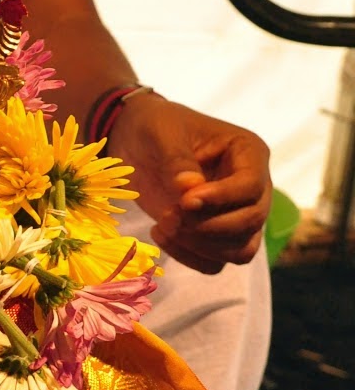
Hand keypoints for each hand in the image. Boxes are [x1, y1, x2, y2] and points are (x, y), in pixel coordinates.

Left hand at [109, 93, 270, 272]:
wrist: (136, 140)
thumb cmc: (155, 127)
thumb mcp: (162, 132)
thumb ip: (176, 160)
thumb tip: (190, 188)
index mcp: (248, 152)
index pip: (251, 186)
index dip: (221, 199)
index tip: (185, 202)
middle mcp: (252, 186)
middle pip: (252, 221)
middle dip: (208, 227)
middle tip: (170, 216)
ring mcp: (236, 213)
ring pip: (240, 249)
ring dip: (200, 246)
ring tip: (163, 224)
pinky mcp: (215, 234)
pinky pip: (217, 262)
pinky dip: (191, 258)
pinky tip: (161, 235)